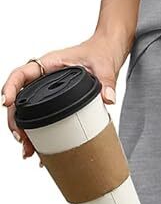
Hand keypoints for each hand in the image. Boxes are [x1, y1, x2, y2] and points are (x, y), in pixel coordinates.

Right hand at [1, 29, 129, 158]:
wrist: (106, 53)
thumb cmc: (99, 52)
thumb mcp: (103, 65)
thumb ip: (106, 81)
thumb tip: (108, 98)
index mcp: (49, 64)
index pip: (21, 74)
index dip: (11, 87)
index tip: (7, 102)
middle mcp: (43, 78)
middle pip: (20, 99)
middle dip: (16, 120)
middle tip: (20, 137)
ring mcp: (48, 91)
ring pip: (28, 112)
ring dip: (25, 131)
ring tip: (28, 150)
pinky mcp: (55, 102)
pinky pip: (41, 118)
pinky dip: (39, 134)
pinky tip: (40, 150)